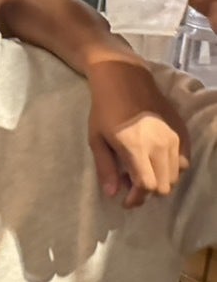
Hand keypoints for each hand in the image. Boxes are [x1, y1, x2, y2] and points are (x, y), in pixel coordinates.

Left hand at [86, 59, 188, 207]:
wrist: (126, 80)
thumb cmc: (104, 109)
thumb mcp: (96, 139)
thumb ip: (106, 168)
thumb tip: (113, 194)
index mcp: (136, 148)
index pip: (147, 187)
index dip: (137, 199)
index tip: (125, 201)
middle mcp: (161, 145)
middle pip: (165, 186)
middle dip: (147, 192)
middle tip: (129, 183)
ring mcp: (174, 138)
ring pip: (176, 176)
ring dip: (160, 181)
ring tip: (141, 170)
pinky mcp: (182, 132)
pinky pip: (185, 161)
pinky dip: (173, 169)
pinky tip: (156, 162)